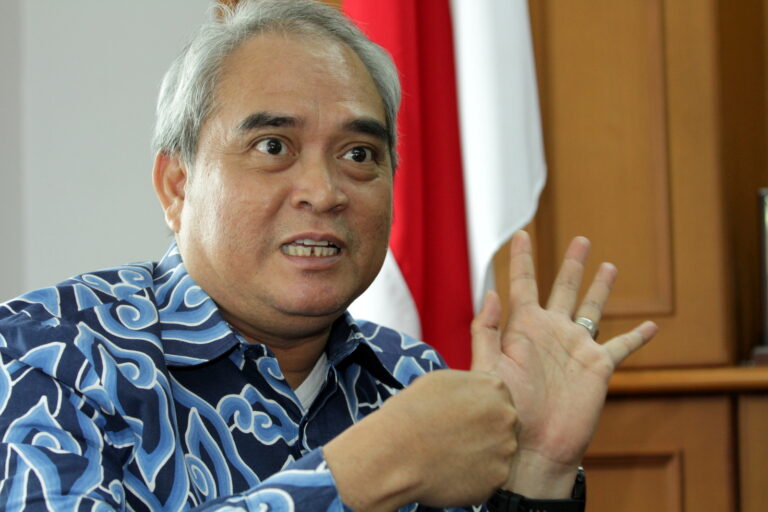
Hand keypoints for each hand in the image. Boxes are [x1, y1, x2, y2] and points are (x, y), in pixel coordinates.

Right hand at [324, 369, 517, 510]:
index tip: (460, 417)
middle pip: (503, 425)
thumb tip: (474, 393)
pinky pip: (490, 477)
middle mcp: (507, 416)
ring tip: (450, 455)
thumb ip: (468, 384)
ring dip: (480, 455)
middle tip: (455, 438)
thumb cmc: (412, 412)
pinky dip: (474, 477)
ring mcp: (505, 449)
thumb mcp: (441, 379)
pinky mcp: (498, 478)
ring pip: (498, 453)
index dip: (477, 409)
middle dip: (484, 432)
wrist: (396, 452)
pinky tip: (451, 471)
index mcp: (496, 387)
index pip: (498, 398)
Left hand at [470, 231, 657, 497]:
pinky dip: (636, 336)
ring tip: (609, 265)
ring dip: (601, 288)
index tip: (520, 234)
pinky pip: (621, 347)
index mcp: (524, 328)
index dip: (521, 259)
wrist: (533, 447)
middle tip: (581, 240)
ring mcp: (576, 348)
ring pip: (593, 309)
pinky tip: (650, 326)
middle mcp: (552, 332)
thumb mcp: (489, 368)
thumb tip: (490, 293)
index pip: (523, 284)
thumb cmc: (506, 411)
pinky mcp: (598, 368)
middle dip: (572, 264)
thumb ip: (486, 332)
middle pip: (564, 288)